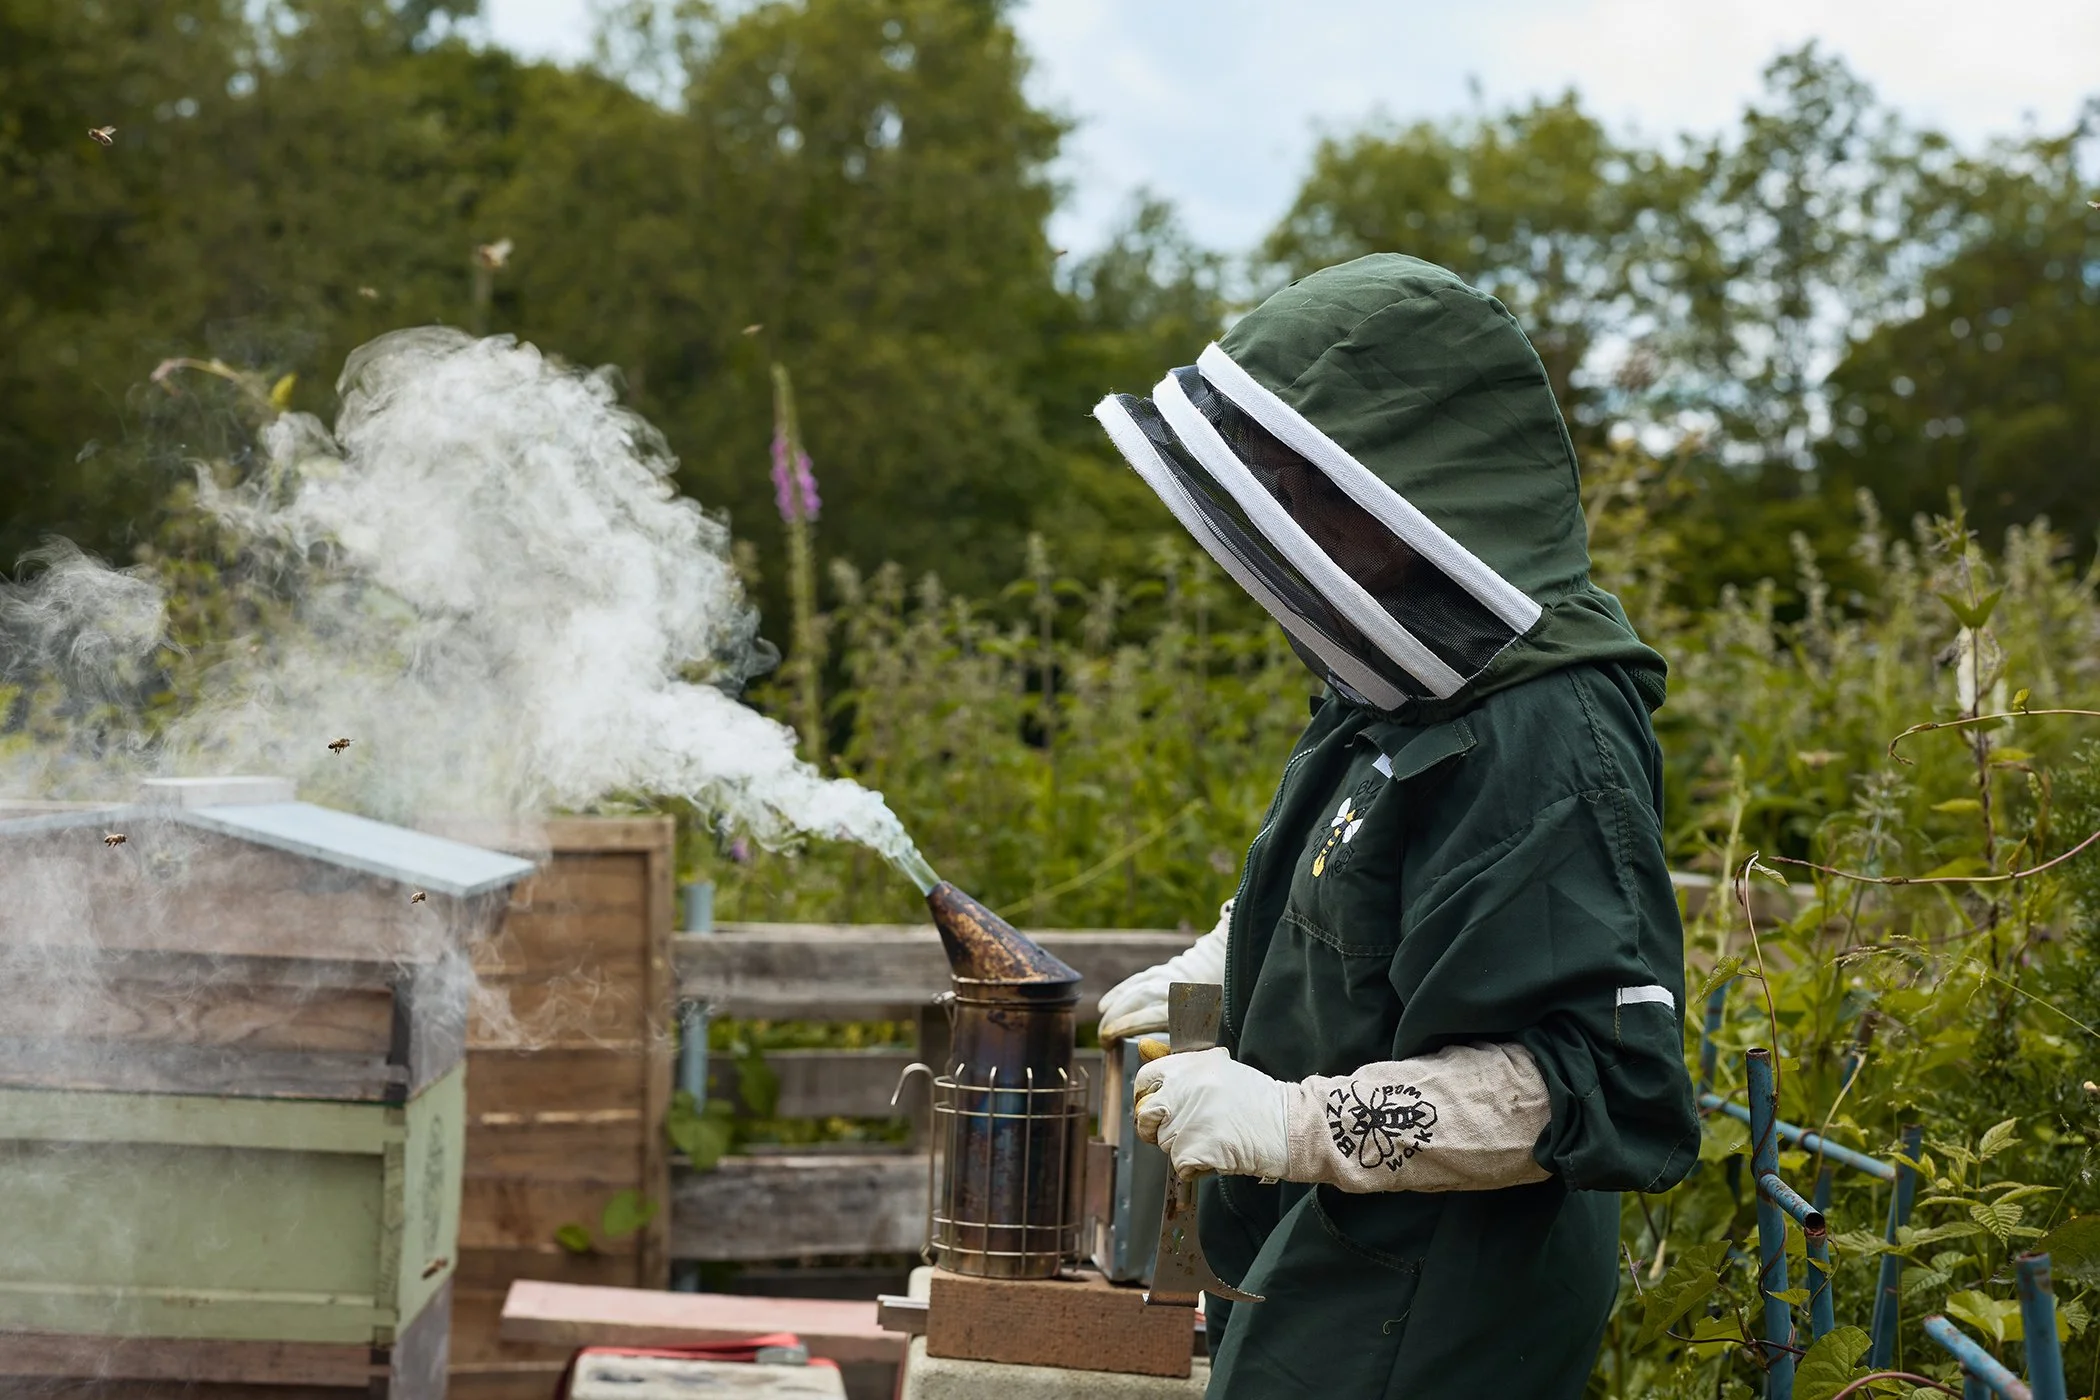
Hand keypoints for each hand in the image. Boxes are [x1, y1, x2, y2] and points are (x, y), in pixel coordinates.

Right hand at [1096, 901, 1231, 1042]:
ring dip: (1113, 1009)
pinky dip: (1117, 994)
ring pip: (1133, 992)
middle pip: (1136, 1004)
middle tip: (1104, 1041)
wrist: (1220, 963)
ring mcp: (1162, 978)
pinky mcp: (1157, 971)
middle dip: (1115, 1021)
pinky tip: (1104, 1006)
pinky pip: (1133, 982)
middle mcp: (1171, 989)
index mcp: (1185, 1005)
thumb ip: (1186, 1043)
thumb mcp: (1208, 1026)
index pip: (1148, 1016)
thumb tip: (1162, 1058)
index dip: (1125, 1027)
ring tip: (1102, 1028)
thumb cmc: (1214, 1003)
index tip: (1110, 1040)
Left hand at [1132, 1045, 1290, 1180]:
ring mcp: (1187, 1120)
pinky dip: (1196, 1167)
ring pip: (1165, 1143)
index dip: (1147, 1096)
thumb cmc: (1258, 1100)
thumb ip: (1181, 1064)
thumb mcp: (1220, 1069)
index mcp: (1189, 1066)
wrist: (1288, 1126)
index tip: (1157, 1106)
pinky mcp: (1194, 1148)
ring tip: (1214, 1138)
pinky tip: (1218, 1154)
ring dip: (1184, 1148)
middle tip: (1186, 1130)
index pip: (1145, 1079)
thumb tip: (1145, 1047)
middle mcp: (1184, 1089)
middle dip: (1161, 1127)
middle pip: (1149, 1116)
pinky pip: (1180, 1165)